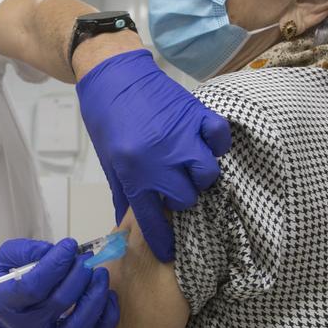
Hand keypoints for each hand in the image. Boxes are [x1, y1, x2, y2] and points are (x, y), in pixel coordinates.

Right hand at [0, 238, 119, 327]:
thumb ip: (29, 250)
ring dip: (95, 298)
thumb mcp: (7, 257)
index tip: (70, 245)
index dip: (55, 264)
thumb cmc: (9, 280)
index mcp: (8, 301)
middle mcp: (29, 325)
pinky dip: (108, 318)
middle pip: (59, 303)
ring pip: (78, 327)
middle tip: (87, 257)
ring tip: (100, 275)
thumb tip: (58, 250)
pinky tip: (108, 295)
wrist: (6, 311)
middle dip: (78, 276)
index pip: (34, 286)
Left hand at [76, 49, 230, 260]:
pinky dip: (217, 144)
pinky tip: (205, 144)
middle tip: (172, 188)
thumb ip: (122, 194)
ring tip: (188, 168)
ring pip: (207, 175)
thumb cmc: (107, 119)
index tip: (170, 252)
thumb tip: (124, 227)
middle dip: (179, 199)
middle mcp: (160, 159)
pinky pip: (220, 138)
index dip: (163, 241)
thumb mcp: (108, 161)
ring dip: (199, 177)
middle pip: (185, 199)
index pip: (153, 220)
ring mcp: (182, 137)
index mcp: (133, 173)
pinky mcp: (196, 115)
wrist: (113, 75)